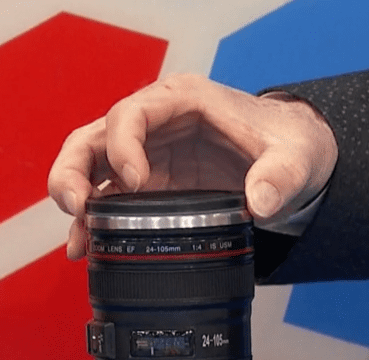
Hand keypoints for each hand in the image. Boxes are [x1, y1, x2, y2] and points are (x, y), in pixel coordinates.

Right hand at [47, 74, 337, 259]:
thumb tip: (261, 201)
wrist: (292, 160)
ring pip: (89, 166)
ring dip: (73, 197)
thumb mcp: (295, 158)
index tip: (134, 182)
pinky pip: (105, 197)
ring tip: (76, 238)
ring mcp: (146, 154)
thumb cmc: (288, 144)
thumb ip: (281, 177)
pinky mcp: (146, 184)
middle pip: (94, 136)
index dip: (123, 144)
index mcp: (184, 100)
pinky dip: (91, 222)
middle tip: (77, 206)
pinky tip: (83, 248)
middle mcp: (155, 123)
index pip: (134, 111)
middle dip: (74, 169)